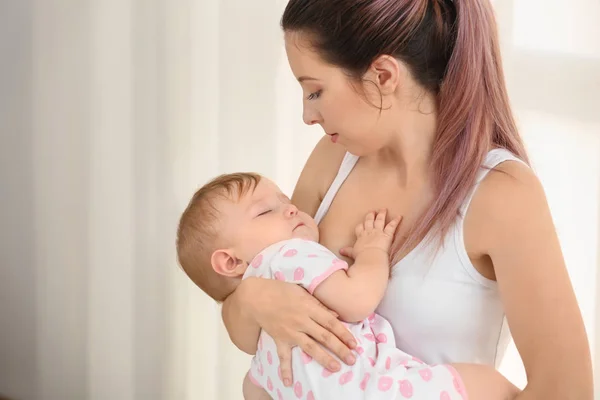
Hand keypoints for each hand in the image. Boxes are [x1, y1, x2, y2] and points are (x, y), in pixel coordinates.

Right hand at [243, 277, 357, 386]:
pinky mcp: (279, 339)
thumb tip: (336, 315)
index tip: (354, 344)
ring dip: (324, 358)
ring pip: (310, 347)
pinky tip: (289, 382)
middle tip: (352, 359)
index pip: (331, 323)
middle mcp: (302, 321)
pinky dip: (286, 370)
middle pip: (324, 337)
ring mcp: (290, 332)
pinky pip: (283, 357)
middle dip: (340, 349)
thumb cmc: (281, 290)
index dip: (344, 333)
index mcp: (309, 307)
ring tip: (336, 367)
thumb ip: (319, 305)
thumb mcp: (302, 292)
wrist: (256, 297)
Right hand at [340, 209, 400, 258]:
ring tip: (383, 209)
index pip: (359, 228)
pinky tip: (400, 216)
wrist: (370, 258)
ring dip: (381, 215)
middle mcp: (369, 232)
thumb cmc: (361, 257)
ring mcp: (378, 232)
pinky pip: (392, 226)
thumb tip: (340, 251)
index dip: (361, 225)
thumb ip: (347, 251)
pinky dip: (396, 221)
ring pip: (380, 221)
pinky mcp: (387, 235)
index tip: (362, 223)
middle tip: (372, 211)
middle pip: (369, 221)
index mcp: (361, 236)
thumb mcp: (352, 253)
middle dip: (370, 216)